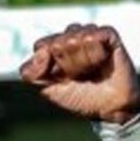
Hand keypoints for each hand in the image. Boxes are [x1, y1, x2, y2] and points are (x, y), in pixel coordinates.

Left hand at [20, 23, 139, 124]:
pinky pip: (92, 37)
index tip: (61, 78)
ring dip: (83, 62)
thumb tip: (41, 52)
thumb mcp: (46, 89)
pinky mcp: (108, 34)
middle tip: (80, 76)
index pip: (41, 46)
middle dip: (68, 65)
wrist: (109, 107)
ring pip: (74, 39)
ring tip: (92, 70)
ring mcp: (89, 33)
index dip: (50, 66)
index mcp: (52, 48)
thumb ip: (30, 73)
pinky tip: (103, 60)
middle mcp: (70, 37)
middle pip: (57, 43)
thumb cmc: (79, 97)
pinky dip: (96, 54)